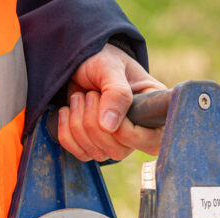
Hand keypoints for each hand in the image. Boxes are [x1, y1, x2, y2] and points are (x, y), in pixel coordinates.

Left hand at [57, 43, 166, 161]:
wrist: (80, 63)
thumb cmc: (101, 60)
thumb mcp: (110, 68)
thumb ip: (116, 93)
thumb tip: (109, 127)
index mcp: (152, 109)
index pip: (153, 141)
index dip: (128, 133)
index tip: (107, 105)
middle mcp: (138, 131)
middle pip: (119, 151)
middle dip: (94, 123)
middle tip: (90, 94)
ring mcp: (116, 142)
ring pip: (98, 153)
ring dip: (78, 124)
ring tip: (79, 97)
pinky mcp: (94, 146)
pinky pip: (80, 153)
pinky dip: (66, 132)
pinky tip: (68, 111)